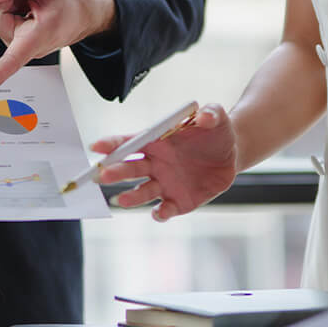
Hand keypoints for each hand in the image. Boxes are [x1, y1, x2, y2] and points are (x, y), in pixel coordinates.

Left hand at [0, 0, 116, 98]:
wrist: (86, 10)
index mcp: (37, 39)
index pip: (11, 61)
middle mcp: (26, 48)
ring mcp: (19, 46)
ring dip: (10, 2)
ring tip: (33, 4)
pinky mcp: (15, 41)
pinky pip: (1, 18)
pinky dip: (12, 7)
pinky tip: (29, 9)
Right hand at [93, 104, 236, 219]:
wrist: (231, 154)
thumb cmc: (216, 131)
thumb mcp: (217, 117)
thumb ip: (211, 113)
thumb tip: (204, 117)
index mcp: (156, 141)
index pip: (129, 142)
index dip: (112, 144)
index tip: (96, 147)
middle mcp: (155, 164)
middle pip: (129, 169)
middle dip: (114, 172)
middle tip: (101, 175)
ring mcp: (165, 183)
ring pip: (142, 192)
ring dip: (130, 197)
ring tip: (121, 200)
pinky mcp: (179, 201)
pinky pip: (166, 209)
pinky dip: (161, 213)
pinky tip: (159, 213)